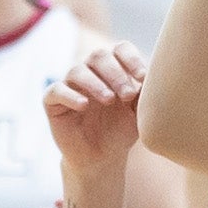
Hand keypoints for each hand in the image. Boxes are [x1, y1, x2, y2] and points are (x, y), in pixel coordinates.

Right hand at [44, 41, 149, 174]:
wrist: (101, 158)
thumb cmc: (120, 131)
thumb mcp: (138, 112)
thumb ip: (144, 92)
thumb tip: (155, 74)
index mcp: (112, 68)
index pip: (120, 49)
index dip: (131, 59)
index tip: (142, 77)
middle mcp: (90, 72)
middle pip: (98, 55)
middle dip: (115, 73)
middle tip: (127, 94)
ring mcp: (70, 85)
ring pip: (77, 70)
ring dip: (95, 83)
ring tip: (109, 100)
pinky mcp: (52, 102)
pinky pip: (56, 90)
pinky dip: (70, 95)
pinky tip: (84, 105)